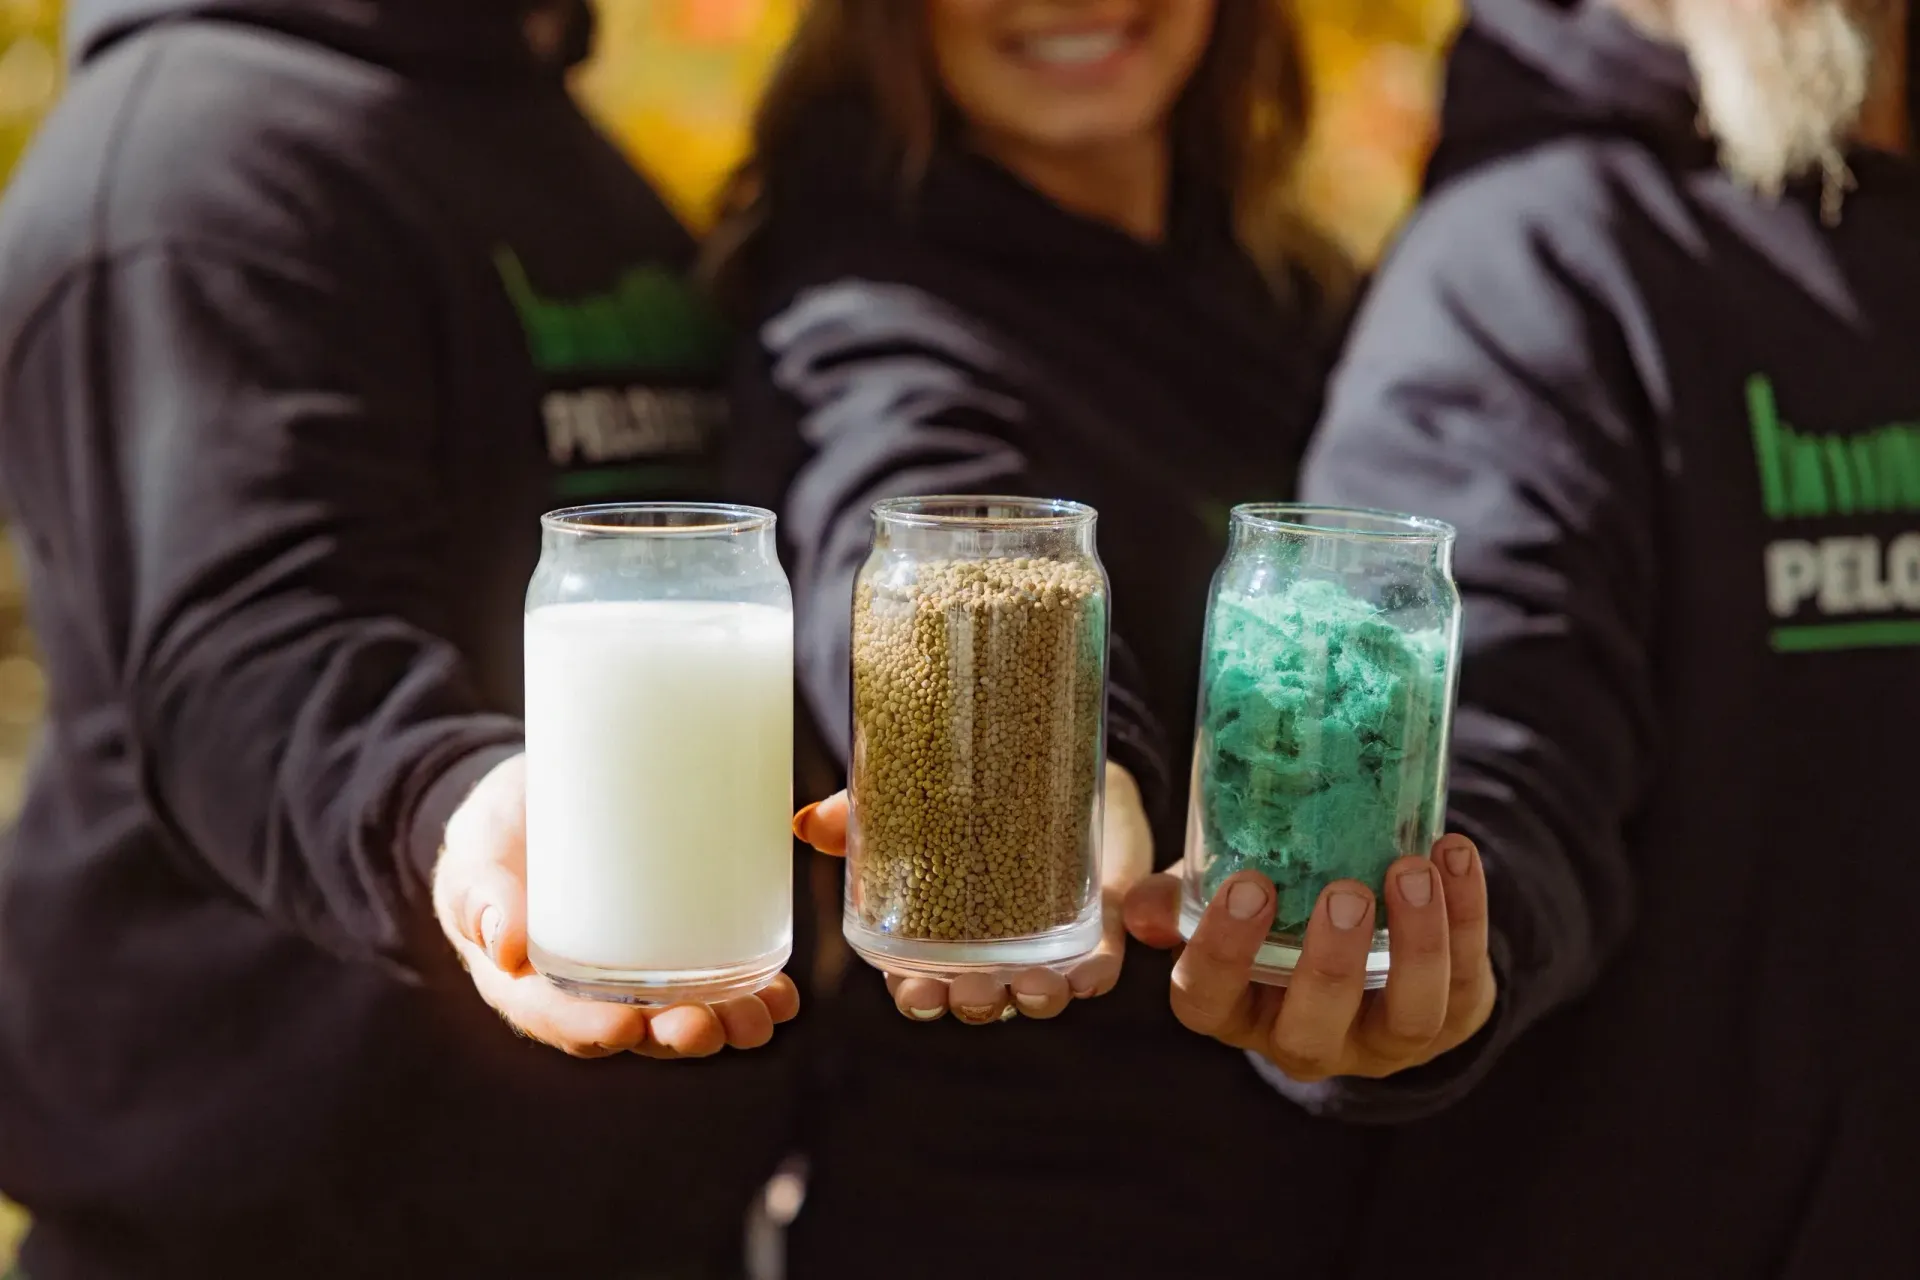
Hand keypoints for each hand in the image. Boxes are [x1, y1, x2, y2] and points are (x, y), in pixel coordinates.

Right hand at [432, 753, 800, 1058]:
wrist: (538, 802)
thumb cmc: (496, 838)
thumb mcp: (476, 857)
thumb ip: (480, 892)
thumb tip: (500, 944)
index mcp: (527, 982)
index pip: (556, 1020)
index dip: (590, 1032)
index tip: (627, 1028)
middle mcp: (585, 990)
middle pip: (632, 1029)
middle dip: (675, 1036)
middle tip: (709, 1025)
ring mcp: (633, 972)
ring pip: (679, 1011)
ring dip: (725, 1022)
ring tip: (763, 1016)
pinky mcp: (674, 941)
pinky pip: (712, 974)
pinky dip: (751, 989)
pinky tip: (783, 991)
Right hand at [792, 762, 1152, 1025]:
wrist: (1064, 775)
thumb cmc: (976, 802)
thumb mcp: (915, 805)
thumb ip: (858, 817)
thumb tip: (807, 823)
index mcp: (939, 938)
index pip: (918, 984)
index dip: (917, 997)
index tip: (915, 994)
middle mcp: (990, 955)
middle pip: (974, 1001)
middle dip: (971, 1006)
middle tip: (970, 992)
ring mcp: (1045, 949)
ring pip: (1036, 995)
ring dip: (1033, 999)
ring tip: (1032, 985)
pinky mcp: (1097, 932)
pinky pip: (1096, 969)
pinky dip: (1092, 977)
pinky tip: (1087, 974)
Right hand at [1123, 837, 1495, 1080]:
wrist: (1359, 932)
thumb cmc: (1268, 913)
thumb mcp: (1215, 901)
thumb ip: (1176, 898)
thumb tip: (1140, 909)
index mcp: (1236, 1009)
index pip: (1209, 1003)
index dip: (1224, 954)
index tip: (1248, 886)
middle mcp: (1305, 1039)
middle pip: (1312, 1031)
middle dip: (1331, 965)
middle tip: (1344, 892)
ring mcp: (1381, 1038)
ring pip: (1407, 1017)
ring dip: (1416, 945)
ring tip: (1412, 870)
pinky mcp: (1450, 1017)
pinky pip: (1466, 980)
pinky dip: (1469, 915)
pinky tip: (1455, 856)